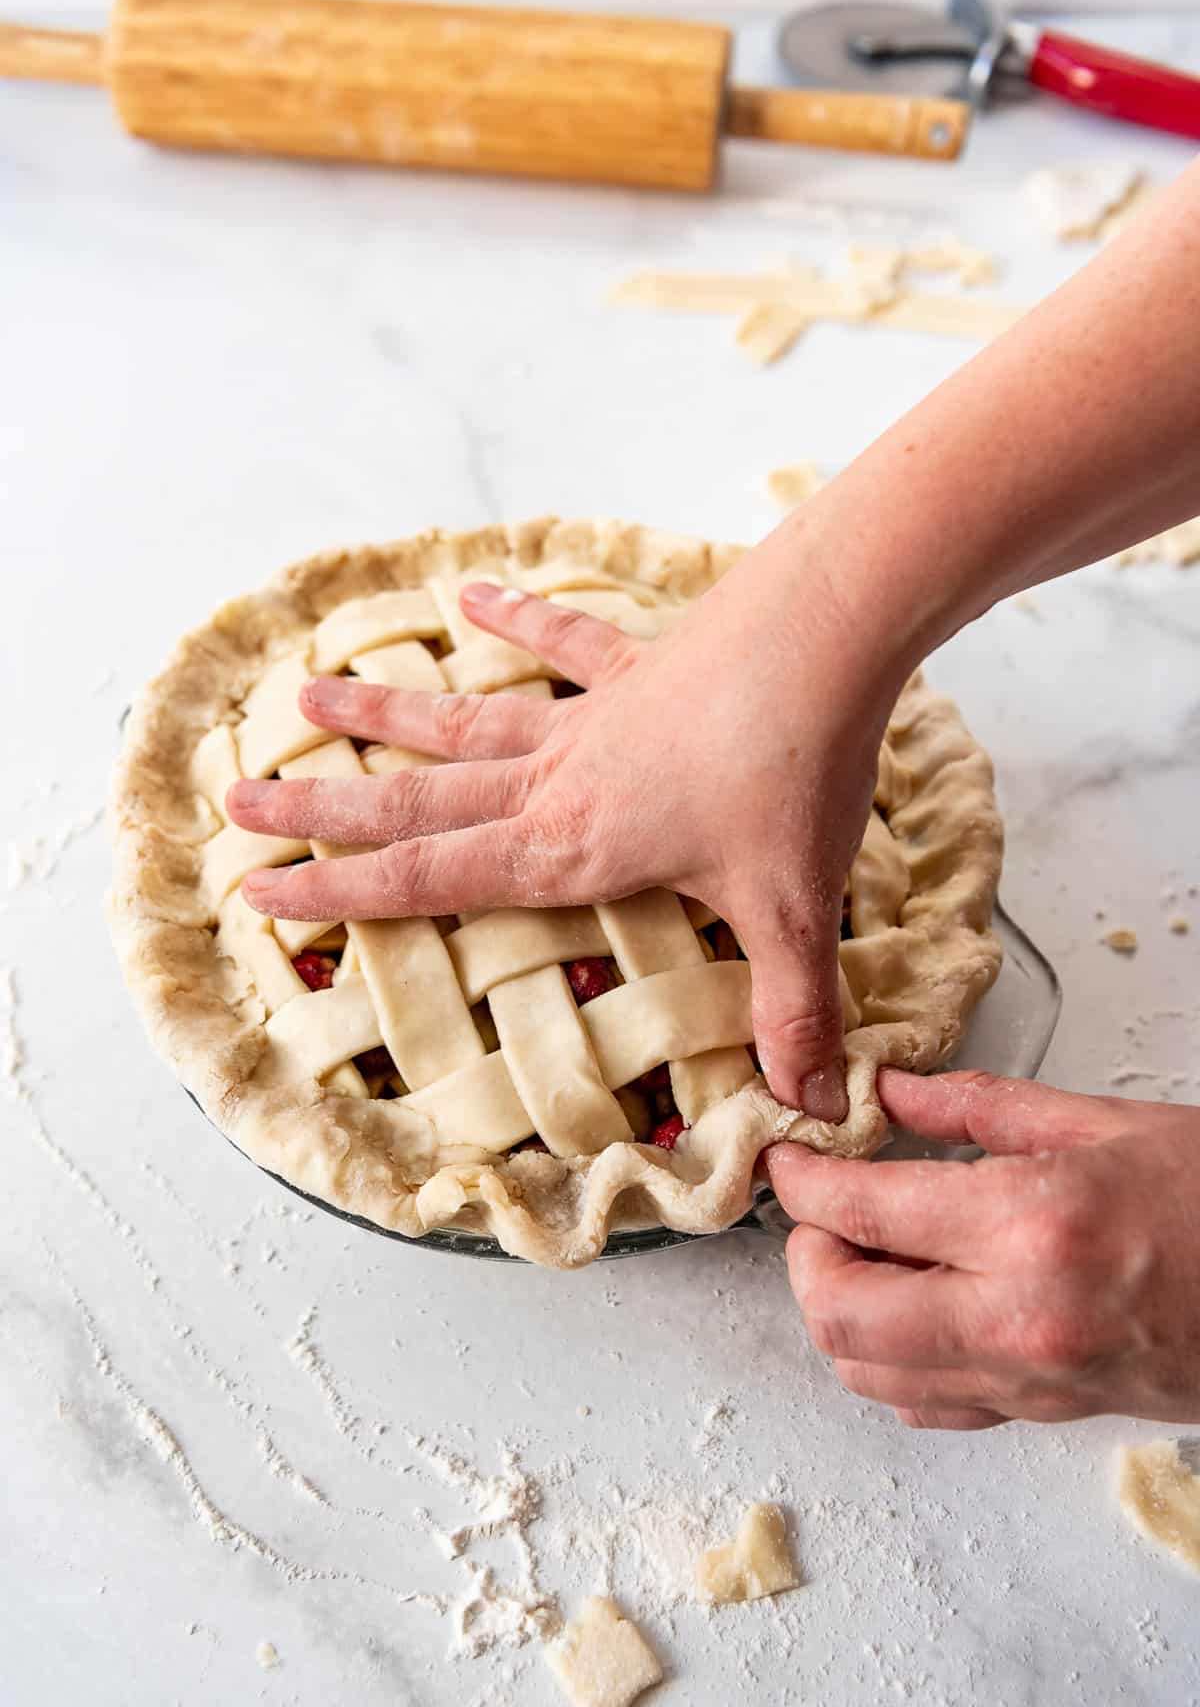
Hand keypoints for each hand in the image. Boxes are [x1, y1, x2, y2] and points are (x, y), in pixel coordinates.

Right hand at [230, 521, 908, 1115]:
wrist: (824, 636)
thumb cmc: (796, 774)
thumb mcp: (791, 908)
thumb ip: (793, 1010)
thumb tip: (816, 1112)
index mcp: (570, 848)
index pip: (430, 881)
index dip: (341, 896)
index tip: (262, 894)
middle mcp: (557, 781)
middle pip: (417, 801)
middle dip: (323, 812)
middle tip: (238, 801)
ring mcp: (591, 717)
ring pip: (462, 720)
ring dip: (383, 714)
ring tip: (306, 696)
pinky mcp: (636, 666)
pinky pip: (562, 642)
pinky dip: (515, 619)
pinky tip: (468, 595)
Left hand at [768, 1069, 1199, 1429]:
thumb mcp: (1103, 1121)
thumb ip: (978, 1108)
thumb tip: (891, 1090)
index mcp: (1032, 1226)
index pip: (862, 1214)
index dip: (804, 1182)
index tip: (792, 1158)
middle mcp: (1020, 1317)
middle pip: (837, 1316)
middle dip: (805, 1257)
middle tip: (822, 1210)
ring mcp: (1032, 1380)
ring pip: (868, 1374)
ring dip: (839, 1310)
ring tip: (864, 1250)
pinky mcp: (1047, 1414)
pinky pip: (928, 1406)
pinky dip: (892, 1361)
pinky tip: (914, 1304)